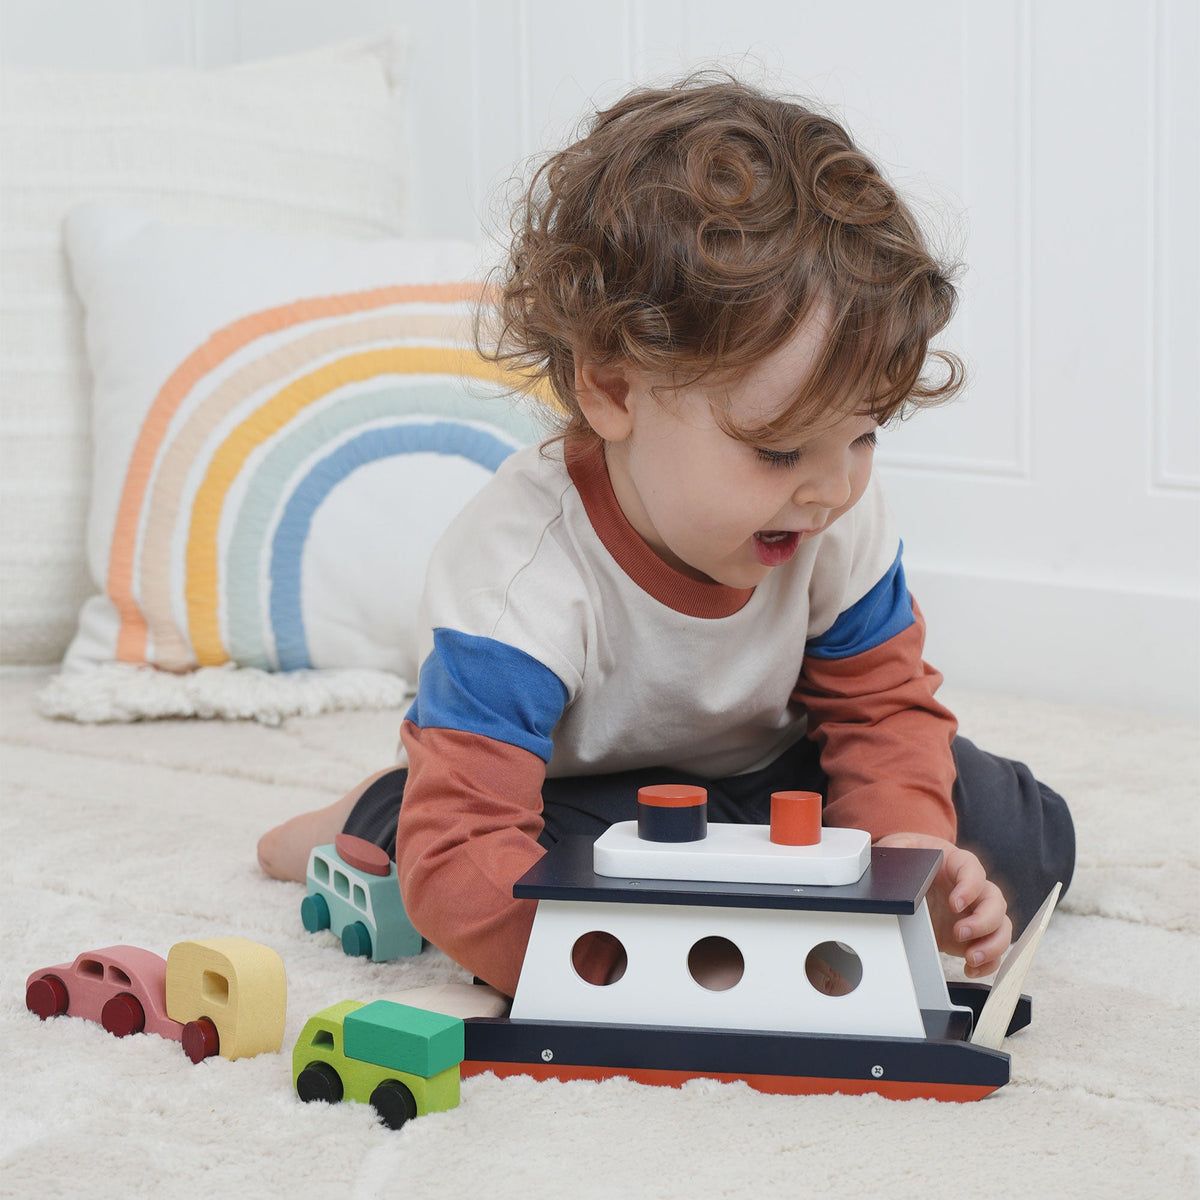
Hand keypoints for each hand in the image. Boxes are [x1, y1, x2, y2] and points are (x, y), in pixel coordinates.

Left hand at [875, 833, 1012, 976]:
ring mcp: (974, 912)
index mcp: (957, 863)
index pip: (973, 870)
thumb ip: (897, 850)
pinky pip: (992, 948)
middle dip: (983, 921)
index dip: (969, 887)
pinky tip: (971, 968)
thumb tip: (888, 860)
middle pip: (994, 901)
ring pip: (1001, 926)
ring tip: (972, 957)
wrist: (911, 869)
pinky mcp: (972, 934)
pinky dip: (988, 962)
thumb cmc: (909, 855)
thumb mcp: (899, 848)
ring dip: (992, 945)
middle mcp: (973, 888)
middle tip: (959, 932)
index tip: (955, 903)